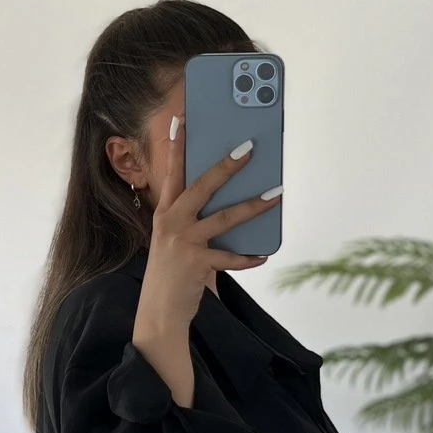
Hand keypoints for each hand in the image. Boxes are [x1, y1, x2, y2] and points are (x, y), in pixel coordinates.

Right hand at [137, 114, 281, 336]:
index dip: (176, 146)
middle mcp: (170, 223)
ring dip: (253, 205)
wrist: (158, 312)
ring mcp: (183, 243)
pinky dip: (249, 257)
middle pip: (201, 187)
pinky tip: (264, 255)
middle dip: (226, 166)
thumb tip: (232, 201)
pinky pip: (230, 258)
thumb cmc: (171, 273)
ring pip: (224, 218)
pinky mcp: (196, 264)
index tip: (182, 121)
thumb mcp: (174, 240)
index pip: (171, 173)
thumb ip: (194, 220)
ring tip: (275, 193)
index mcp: (164, 213)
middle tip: (248, 149)